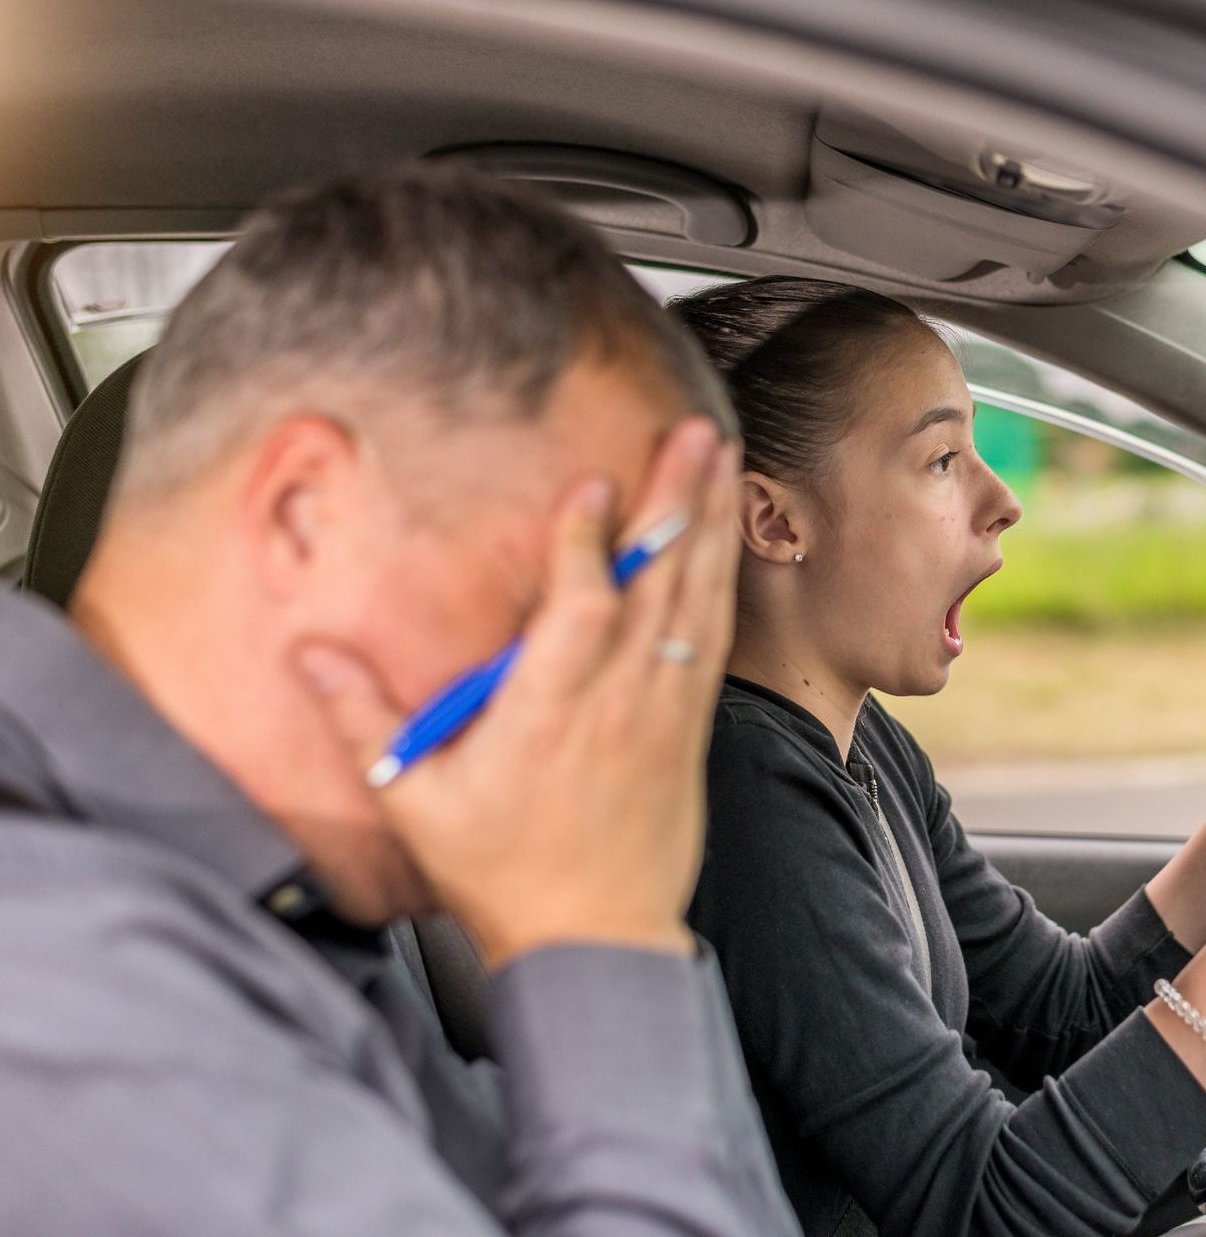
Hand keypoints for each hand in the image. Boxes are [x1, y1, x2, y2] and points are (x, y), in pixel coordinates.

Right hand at [299, 418, 741, 965]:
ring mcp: (665, 711)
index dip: (586, 544)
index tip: (591, 481)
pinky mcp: (690, 726)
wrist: (597, 942)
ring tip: (720, 457)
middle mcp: (619, 701)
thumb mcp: (417, 802)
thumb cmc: (504, 875)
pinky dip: (721, 579)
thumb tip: (308, 652)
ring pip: (697, 601)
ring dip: (711, 525)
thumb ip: (363, 720)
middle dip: (675, 502)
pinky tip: (726, 540)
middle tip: (691, 434)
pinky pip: (714, 637)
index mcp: (550, 713)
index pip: (579, 610)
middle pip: (657, 586)